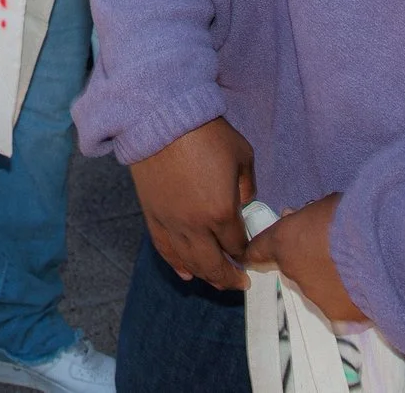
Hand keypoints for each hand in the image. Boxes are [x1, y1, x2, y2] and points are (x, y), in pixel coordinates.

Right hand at [129, 116, 255, 290]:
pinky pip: (165, 249)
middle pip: (215, 265)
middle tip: (240, 282)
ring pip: (190, 263)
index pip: (238, 245)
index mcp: (222, 212)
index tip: (251, 253)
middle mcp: (196, 226)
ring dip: (206, 276)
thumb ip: (247, 186)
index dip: (246, 252)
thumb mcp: (242, 155)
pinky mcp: (153, 217)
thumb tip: (243, 204)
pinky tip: (186, 273)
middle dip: (230, 277)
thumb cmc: (205, 134)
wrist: (160, 121)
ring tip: (218, 282)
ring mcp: (172, 224)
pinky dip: (176, 264)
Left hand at [242, 194, 367, 324]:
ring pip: (319, 291)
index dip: (260, 251)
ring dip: (331, 281)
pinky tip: (369, 292)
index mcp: (284, 242)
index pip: (257, 250)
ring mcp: (316, 298)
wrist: (384, 246)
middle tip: (333, 249)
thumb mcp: (326, 206)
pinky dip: (352, 303)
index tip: (259, 253)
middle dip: (308, 260)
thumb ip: (311, 220)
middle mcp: (293, 273)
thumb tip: (308, 226)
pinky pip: (342, 313)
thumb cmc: (354, 214)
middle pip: (294, 270)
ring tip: (360, 269)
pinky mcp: (340, 317)